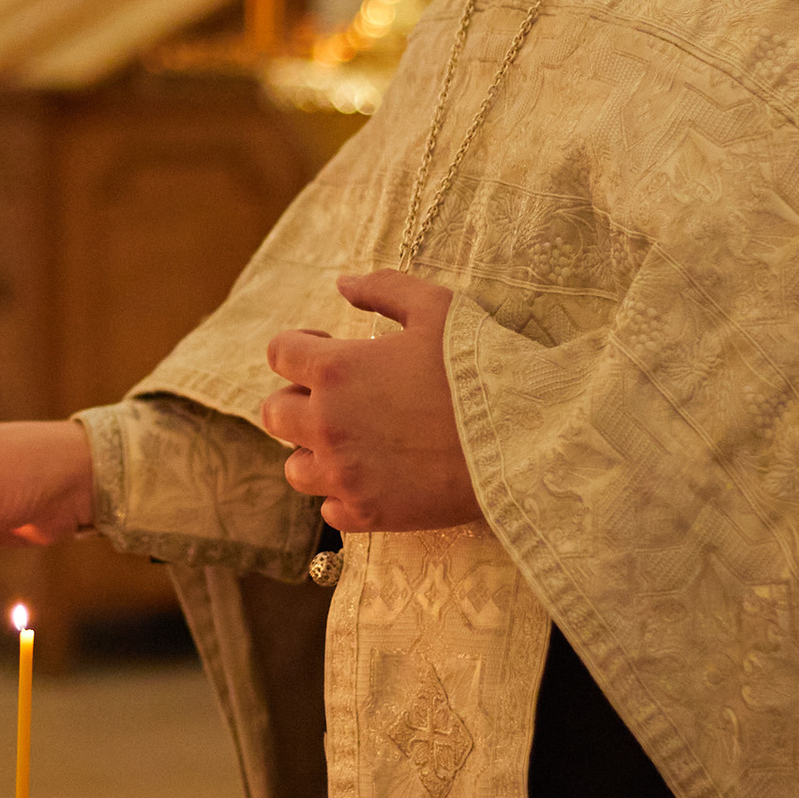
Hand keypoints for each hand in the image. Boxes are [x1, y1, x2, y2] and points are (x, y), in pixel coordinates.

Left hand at [256, 271, 481, 535]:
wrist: (524, 438)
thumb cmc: (482, 366)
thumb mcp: (437, 307)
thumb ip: (383, 289)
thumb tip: (343, 283)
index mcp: (336, 370)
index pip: (279, 354)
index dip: (298, 347)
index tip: (325, 349)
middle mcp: (327, 424)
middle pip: (274, 414)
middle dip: (298, 400)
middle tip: (337, 398)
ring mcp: (344, 474)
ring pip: (294, 468)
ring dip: (314, 452)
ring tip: (353, 441)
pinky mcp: (368, 514)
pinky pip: (330, 510)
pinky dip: (345, 494)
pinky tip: (375, 477)